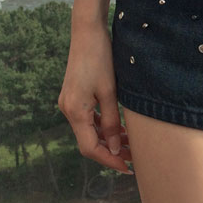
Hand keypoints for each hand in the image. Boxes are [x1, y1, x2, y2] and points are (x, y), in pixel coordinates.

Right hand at [58, 23, 132, 173]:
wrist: (88, 34)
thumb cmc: (101, 59)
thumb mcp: (110, 92)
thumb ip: (111, 122)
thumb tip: (114, 149)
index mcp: (75, 112)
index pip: (90, 148)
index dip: (109, 160)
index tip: (127, 168)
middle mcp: (68, 110)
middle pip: (89, 142)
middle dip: (110, 152)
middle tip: (133, 159)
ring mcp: (70, 103)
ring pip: (89, 131)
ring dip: (108, 140)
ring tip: (131, 145)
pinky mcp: (75, 97)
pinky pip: (89, 119)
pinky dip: (103, 127)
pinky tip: (120, 129)